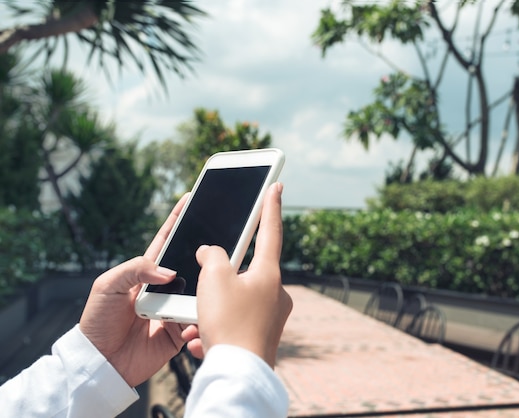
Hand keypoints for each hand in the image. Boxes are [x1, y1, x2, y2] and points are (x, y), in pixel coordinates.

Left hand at [79, 194, 192, 386]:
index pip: (166, 240)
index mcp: (146, 272)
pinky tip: (196, 318)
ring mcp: (173, 308)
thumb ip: (136, 269)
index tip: (189, 199)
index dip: (178, 220)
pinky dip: (199, 318)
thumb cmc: (98, 321)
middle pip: (189, 264)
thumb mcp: (108, 285)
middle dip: (204, 253)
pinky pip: (196, 321)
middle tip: (217, 242)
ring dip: (204, 288)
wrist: (99, 362)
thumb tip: (170, 272)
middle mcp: (164, 288)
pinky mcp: (179, 331)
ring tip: (210, 285)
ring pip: (199, 291)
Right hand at [188, 182, 292, 367]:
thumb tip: (211, 253)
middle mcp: (275, 293)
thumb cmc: (229, 322)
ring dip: (214, 307)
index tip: (277, 186)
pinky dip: (217, 327)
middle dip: (223, 275)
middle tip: (207, 282)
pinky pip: (235, 323)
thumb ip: (212, 256)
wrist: (238, 374)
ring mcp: (271, 316)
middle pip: (247, 270)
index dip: (271, 205)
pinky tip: (203, 338)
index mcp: (269, 273)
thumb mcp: (214, 278)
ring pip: (237, 300)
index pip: (271, 230)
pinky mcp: (261, 336)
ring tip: (199, 321)